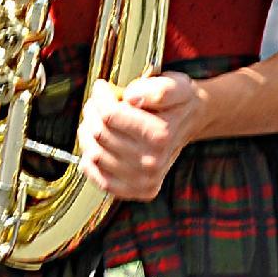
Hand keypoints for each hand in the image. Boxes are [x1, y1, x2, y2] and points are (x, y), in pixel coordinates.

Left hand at [78, 72, 208, 200]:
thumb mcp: (175, 85)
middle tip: (97, 102)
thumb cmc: (177, 101)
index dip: (100, 96)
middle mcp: (153, 162)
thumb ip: (157, 89)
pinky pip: (99, 178)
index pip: (110, 115)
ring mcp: (144, 180)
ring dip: (88, 134)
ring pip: (94, 155)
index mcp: (160, 135)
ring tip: (96, 121)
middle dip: (93, 112)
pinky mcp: (136, 191)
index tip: (102, 87)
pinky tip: (97, 145)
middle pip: (100, 134)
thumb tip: (131, 97)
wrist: (189, 121)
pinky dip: (90, 161)